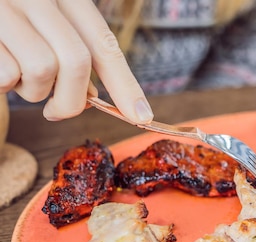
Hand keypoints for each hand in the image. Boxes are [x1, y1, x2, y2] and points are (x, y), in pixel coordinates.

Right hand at [0, 0, 152, 123]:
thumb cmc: (7, 22)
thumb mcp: (43, 25)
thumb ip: (70, 51)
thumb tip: (94, 94)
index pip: (103, 42)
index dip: (125, 84)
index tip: (141, 115)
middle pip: (76, 61)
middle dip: (73, 99)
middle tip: (58, 111)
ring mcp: (3, 7)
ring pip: (41, 70)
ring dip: (33, 90)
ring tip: (16, 76)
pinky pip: (5, 74)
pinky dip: (4, 84)